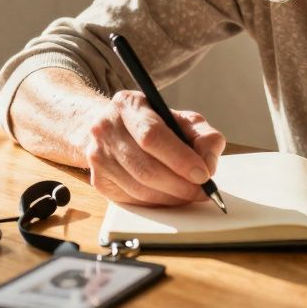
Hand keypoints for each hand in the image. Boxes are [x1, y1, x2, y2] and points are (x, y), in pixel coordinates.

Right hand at [83, 90, 225, 206]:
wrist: (115, 130)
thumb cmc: (154, 125)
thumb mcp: (182, 120)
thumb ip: (204, 137)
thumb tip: (208, 164)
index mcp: (128, 105)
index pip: (152, 136)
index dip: (180, 159)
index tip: (203, 174)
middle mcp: (106, 128)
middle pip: (146, 167)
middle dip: (180, 184)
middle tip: (202, 191)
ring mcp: (98, 156)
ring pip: (139, 188)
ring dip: (171, 197)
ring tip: (190, 194)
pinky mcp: (99, 180)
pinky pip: (132, 199)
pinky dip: (157, 203)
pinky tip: (170, 196)